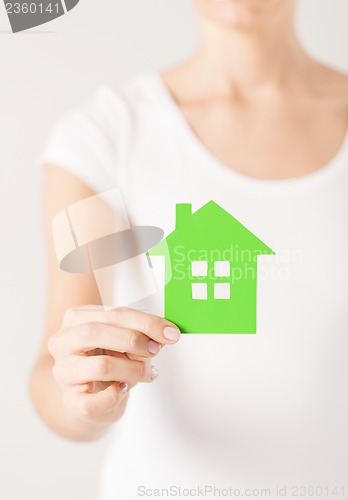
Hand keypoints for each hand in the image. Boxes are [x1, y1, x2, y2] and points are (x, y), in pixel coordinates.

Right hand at [48, 306, 180, 426]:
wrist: (91, 394)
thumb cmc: (109, 358)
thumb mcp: (124, 338)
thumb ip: (141, 332)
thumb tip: (165, 334)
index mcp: (76, 318)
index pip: (113, 313)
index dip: (146, 322)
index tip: (170, 333)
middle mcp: (63, 342)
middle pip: (95, 332)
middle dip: (133, 340)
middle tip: (156, 350)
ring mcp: (63, 371)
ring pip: (100, 366)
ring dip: (133, 370)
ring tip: (148, 373)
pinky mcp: (69, 400)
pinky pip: (93, 401)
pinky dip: (115, 396)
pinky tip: (123, 389)